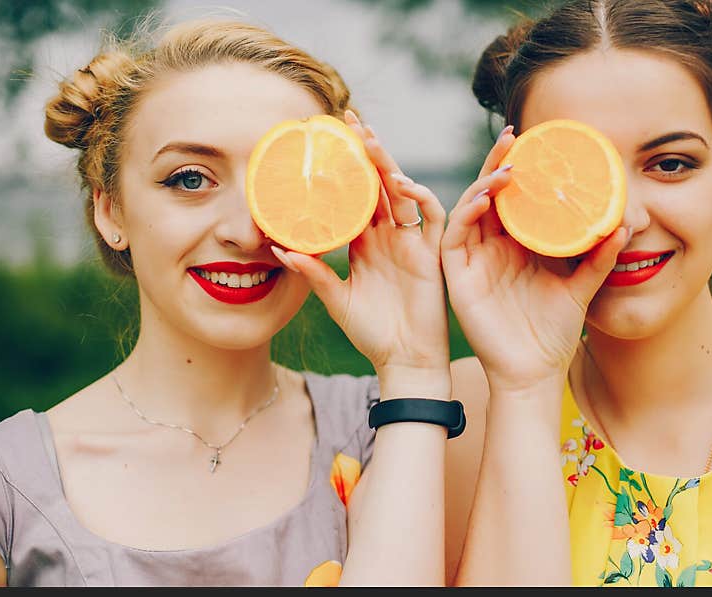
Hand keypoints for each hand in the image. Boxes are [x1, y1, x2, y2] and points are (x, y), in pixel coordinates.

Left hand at [274, 111, 449, 385]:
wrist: (405, 361)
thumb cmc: (372, 333)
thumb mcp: (336, 299)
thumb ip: (313, 272)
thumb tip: (278, 247)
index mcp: (366, 242)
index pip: (354, 196)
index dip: (342, 169)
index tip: (324, 142)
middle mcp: (389, 236)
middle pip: (378, 184)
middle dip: (366, 151)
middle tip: (348, 119)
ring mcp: (412, 242)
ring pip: (403, 192)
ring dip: (388, 164)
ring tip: (369, 139)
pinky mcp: (432, 254)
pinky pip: (433, 217)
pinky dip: (421, 197)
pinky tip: (401, 184)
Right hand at [441, 126, 628, 391]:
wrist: (534, 372)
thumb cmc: (553, 332)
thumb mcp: (580, 287)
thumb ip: (597, 259)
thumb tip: (623, 226)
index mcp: (517, 246)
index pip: (516, 198)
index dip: (522, 169)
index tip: (539, 143)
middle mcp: (492, 247)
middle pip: (490, 194)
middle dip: (499, 163)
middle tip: (516, 136)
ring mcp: (473, 260)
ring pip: (470, 207)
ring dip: (484, 183)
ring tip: (507, 165)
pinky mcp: (457, 276)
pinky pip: (455, 236)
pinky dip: (467, 212)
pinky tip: (486, 198)